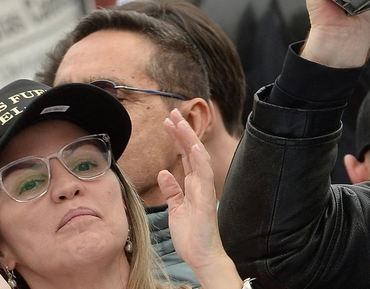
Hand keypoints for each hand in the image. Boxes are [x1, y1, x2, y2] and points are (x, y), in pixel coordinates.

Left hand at [159, 110, 242, 288]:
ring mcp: (205, 189)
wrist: (201, 255)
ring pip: (198, 157)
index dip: (177, 138)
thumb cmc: (191, 236)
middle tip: (171, 113)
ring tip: (179, 122)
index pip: (185, 155)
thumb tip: (163, 172)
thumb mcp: (175, 210)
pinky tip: (193, 147)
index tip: (168, 122)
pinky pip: (204, 176)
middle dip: (182, 131)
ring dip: (189, 139)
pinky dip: (199, 160)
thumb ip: (172, 190)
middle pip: (192, 151)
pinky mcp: (206, 199)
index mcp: (193, 185)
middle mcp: (200, 183)